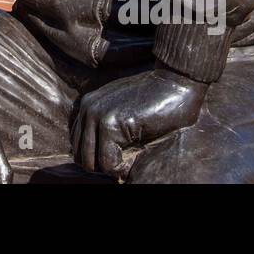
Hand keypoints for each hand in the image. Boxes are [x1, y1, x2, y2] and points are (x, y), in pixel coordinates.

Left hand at [71, 67, 206, 180]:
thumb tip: (99, 159)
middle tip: (125, 160)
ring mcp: (96, 115)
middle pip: (80, 156)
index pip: (78, 144)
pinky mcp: (109, 124)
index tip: (120, 155)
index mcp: (88, 105)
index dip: (98, 156)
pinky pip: (107, 163)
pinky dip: (121, 169)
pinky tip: (135, 158)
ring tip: (131, 159)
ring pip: (88, 163)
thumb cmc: (156, 101)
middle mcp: (87, 108)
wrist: (175, 83)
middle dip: (102, 164)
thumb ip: (108, 126)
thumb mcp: (124, 111)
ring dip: (110, 168)